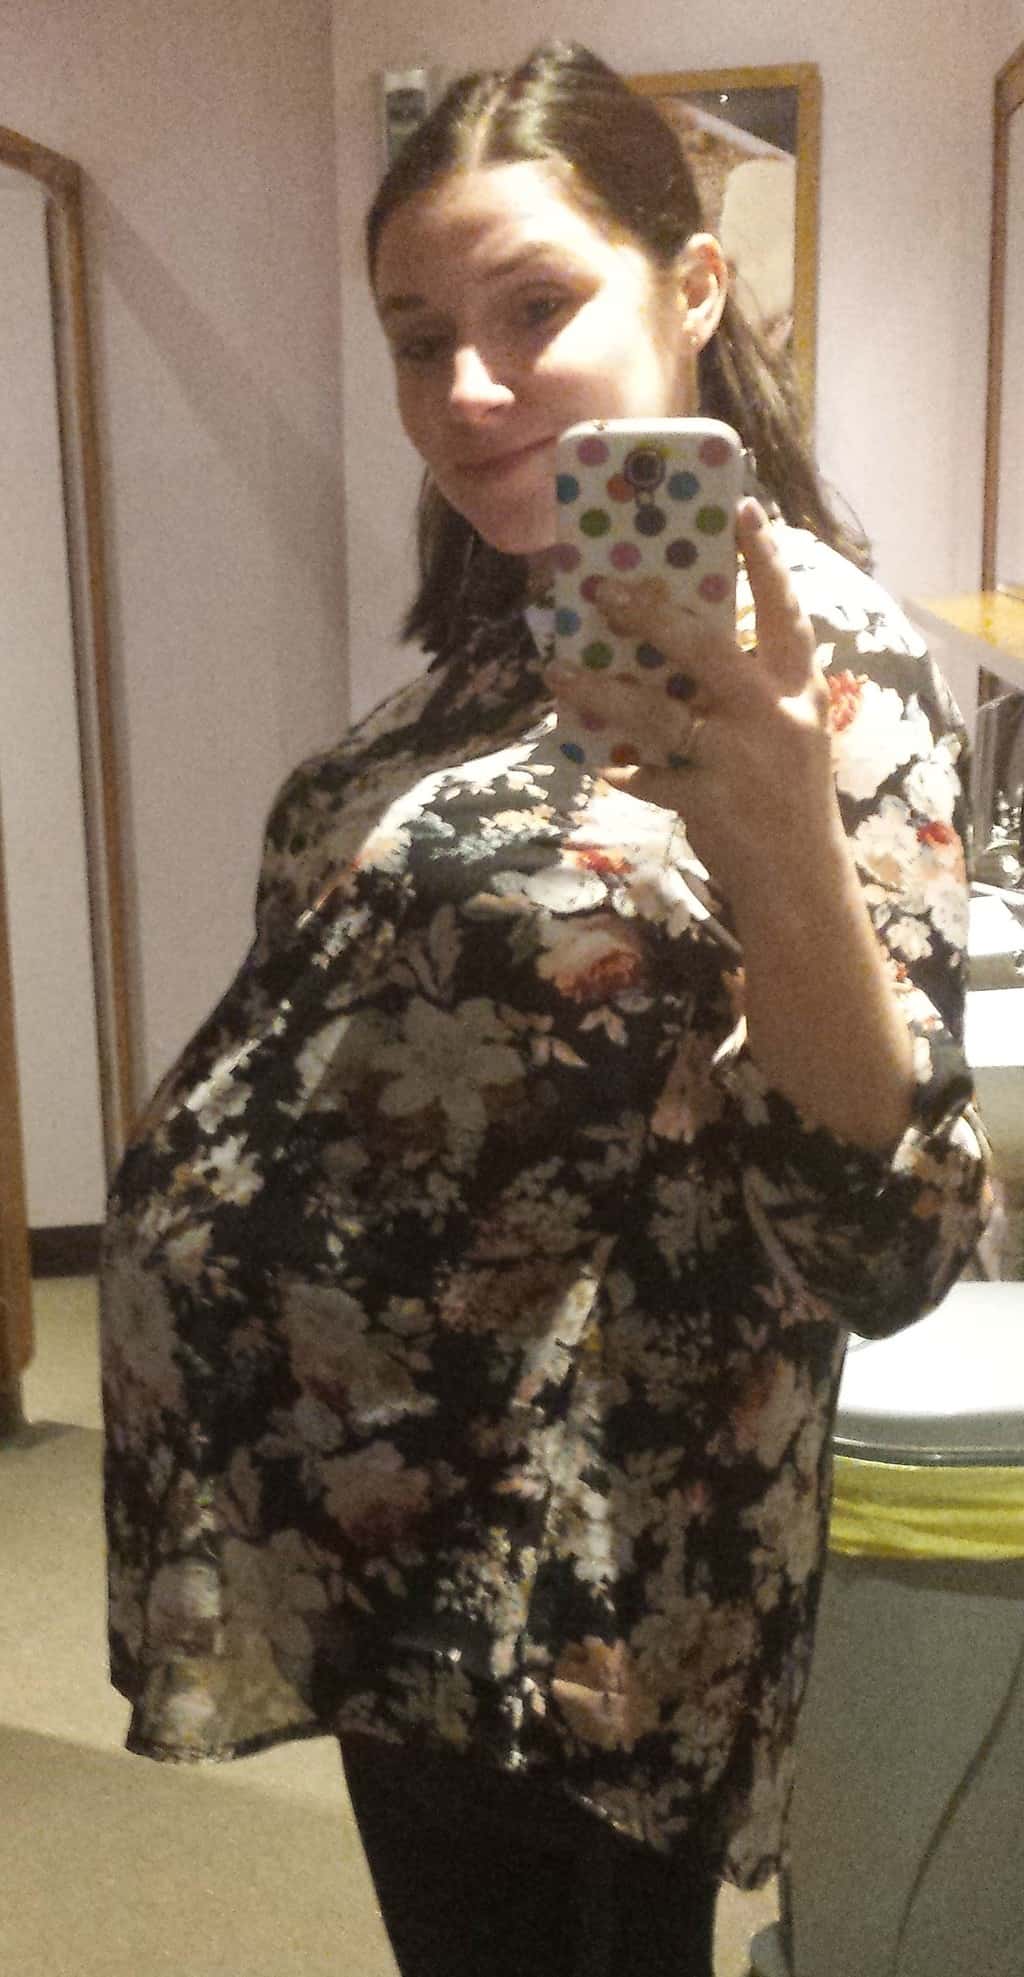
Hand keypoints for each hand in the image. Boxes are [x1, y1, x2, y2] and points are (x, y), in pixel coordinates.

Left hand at [548, 499, 840, 917]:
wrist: (801, 881)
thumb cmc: (788, 797)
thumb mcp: (789, 732)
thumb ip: (752, 690)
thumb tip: (681, 642)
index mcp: (798, 689)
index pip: (786, 612)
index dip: (767, 559)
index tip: (742, 508)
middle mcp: (774, 715)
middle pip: (706, 648)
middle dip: (651, 614)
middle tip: (604, 587)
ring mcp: (740, 758)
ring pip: (660, 711)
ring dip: (603, 689)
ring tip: (559, 671)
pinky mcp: (711, 802)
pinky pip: (651, 777)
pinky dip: (626, 772)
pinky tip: (603, 766)